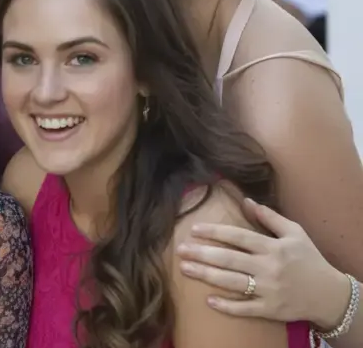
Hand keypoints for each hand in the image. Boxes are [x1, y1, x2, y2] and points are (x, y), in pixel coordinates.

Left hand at [176, 198, 348, 326]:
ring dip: (206, 275)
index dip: (215, 232)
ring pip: (232, 282)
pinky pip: (245, 308)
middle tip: (179, 249)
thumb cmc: (309, 259)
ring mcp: (269, 290)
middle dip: (202, 253)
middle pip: (229, 259)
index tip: (193, 229)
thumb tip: (246, 200)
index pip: (238, 237)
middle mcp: (268, 267)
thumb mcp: (295, 233)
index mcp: (273, 247)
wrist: (329, 294)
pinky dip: (227, 306)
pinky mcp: (271, 309)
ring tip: (184, 268)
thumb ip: (270, 217)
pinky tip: (209, 301)